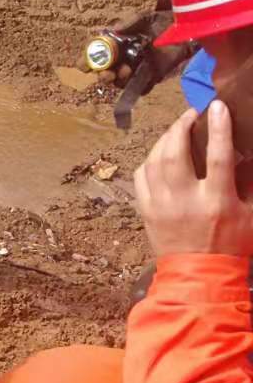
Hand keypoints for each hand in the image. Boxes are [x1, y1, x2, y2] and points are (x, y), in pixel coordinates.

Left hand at [135, 102, 252, 256]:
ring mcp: (161, 205)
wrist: (198, 276)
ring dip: (164, 139)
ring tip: (177, 129)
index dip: (218, 128)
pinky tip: (159, 153)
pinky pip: (140, 177)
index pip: (218, 156)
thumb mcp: (251, 214)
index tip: (217, 106)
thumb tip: (245, 154)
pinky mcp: (146, 211)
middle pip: (176, 152)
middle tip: (191, 114)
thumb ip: (249, 182)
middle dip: (182, 126)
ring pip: (154, 161)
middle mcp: (185, 200)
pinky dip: (149, 160)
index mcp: (217, 201)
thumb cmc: (231, 244)